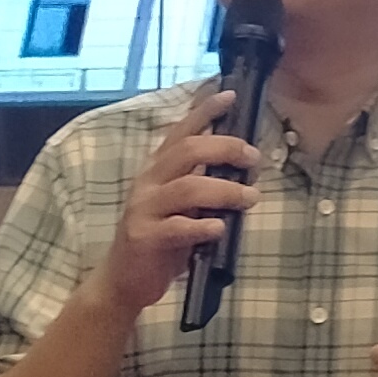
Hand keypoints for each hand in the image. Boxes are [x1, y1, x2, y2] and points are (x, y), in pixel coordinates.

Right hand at [93, 82, 257, 314]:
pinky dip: (203, 226)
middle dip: (226, 148)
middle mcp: (149, 182)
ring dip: (226, 190)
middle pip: (188, 150)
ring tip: (250, 198)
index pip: (181, 132)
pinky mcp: (144, 237)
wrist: (123, 281)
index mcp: (158, 169)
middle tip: (254, 159)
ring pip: (188, 187)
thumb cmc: (160, 239)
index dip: (204, 111)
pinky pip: (178, 227)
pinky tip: (220, 228)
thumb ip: (201, 184)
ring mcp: (144, 209)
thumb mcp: (180, 205)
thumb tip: (241, 168)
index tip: (230, 96)